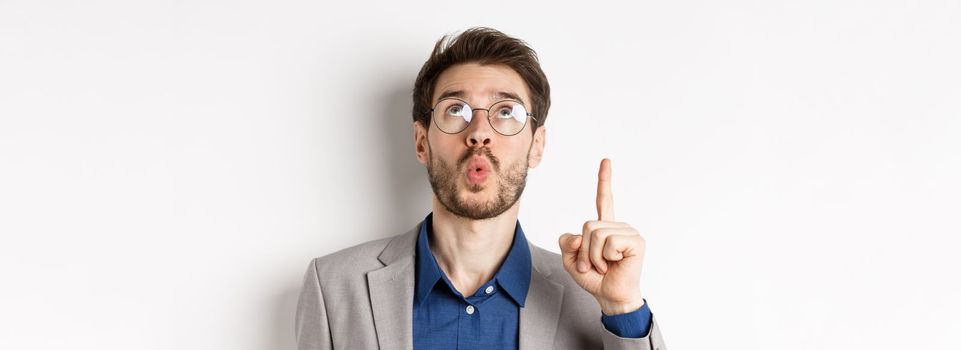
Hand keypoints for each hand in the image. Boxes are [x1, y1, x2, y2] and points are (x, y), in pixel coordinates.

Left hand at [559, 158, 645, 314]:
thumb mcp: (571, 260)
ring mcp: (628, 232)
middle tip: (593, 265)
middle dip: (583, 251)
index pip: (603, 200)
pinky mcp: (636, 241)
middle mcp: (618, 226)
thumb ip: (566, 243)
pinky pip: (609, 242)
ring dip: (593, 256)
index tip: (606, 160)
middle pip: (587, 225)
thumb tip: (578, 235)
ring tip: (604, 266)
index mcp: (604, 227)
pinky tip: (616, 264)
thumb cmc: (595, 278)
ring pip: (595, 234)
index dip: (604, 180)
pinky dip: (605, 258)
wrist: (610, 296)